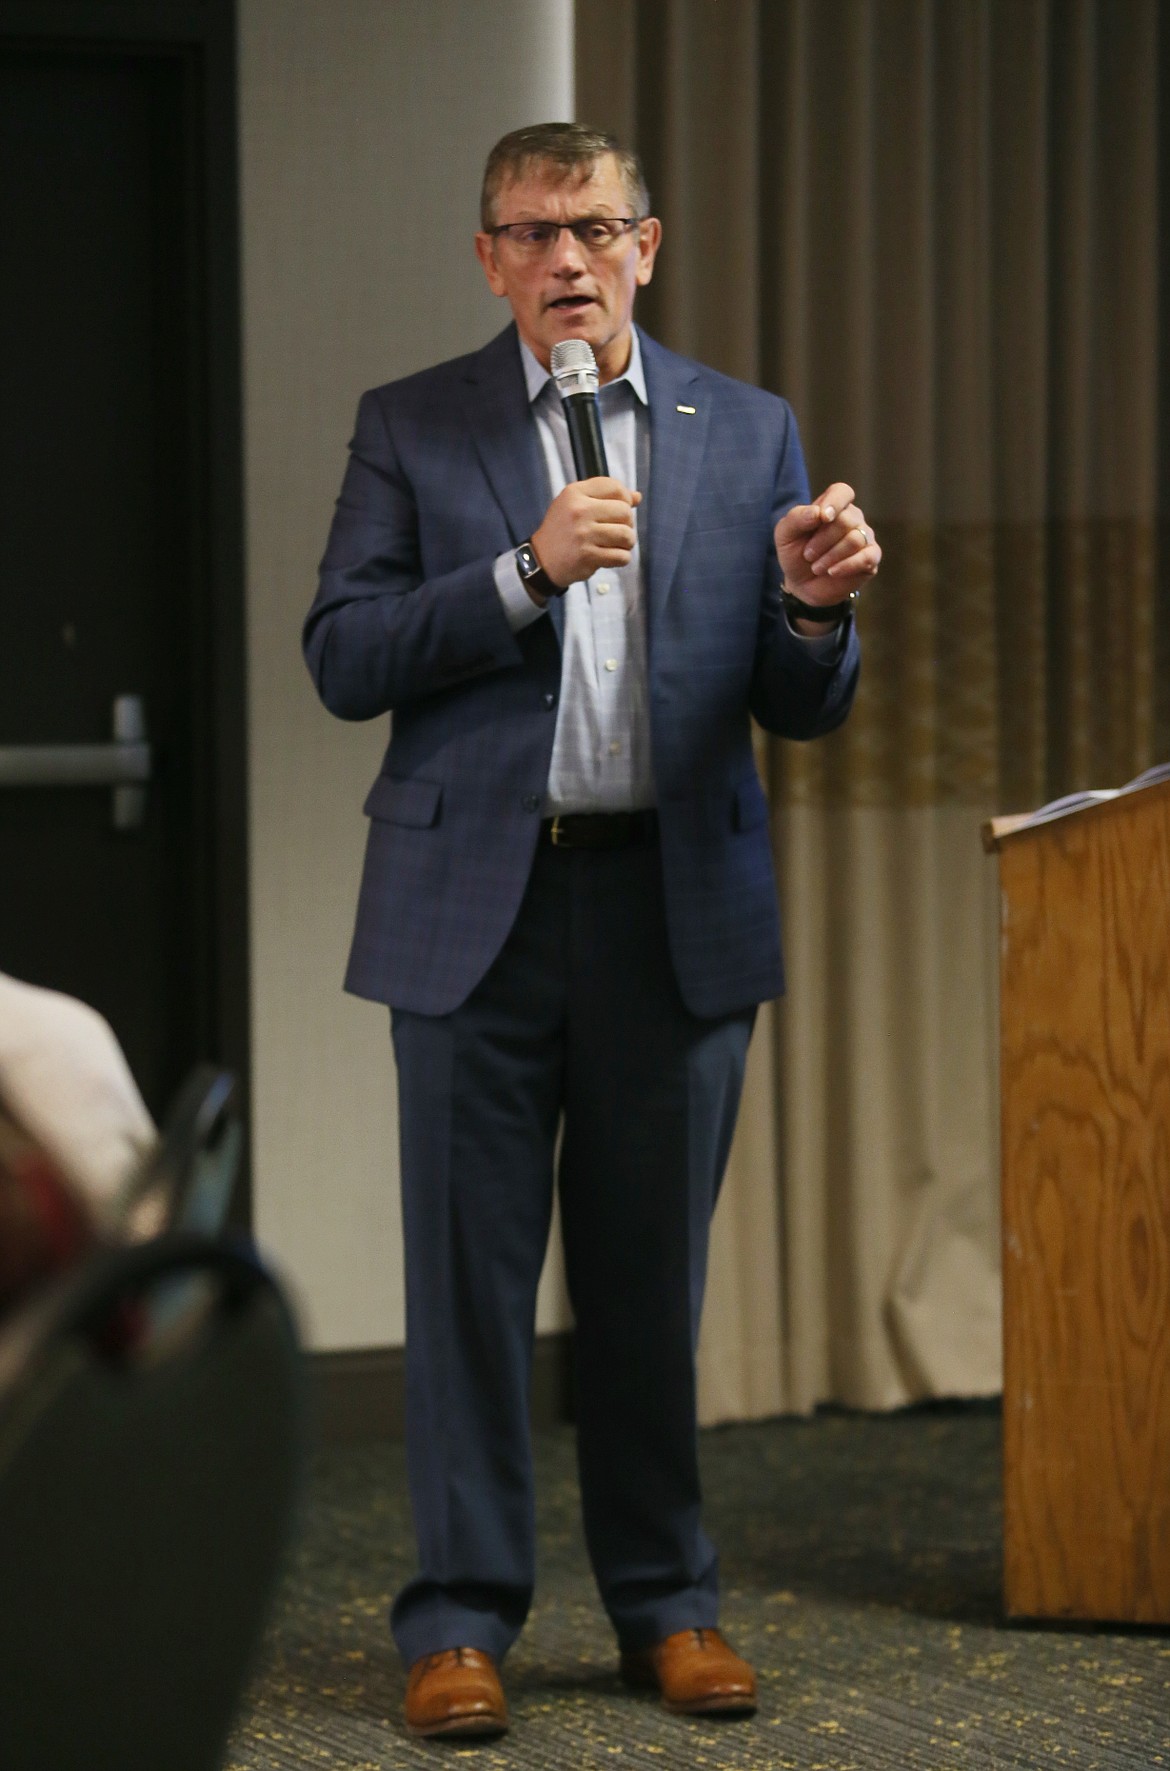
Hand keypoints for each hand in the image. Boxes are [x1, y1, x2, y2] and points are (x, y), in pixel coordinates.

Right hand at [531, 477, 641, 589]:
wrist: (542, 560)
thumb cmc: (563, 529)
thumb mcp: (576, 504)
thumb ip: (605, 497)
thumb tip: (637, 497)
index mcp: (575, 493)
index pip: (615, 487)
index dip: (625, 499)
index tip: (620, 510)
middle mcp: (579, 511)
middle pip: (625, 511)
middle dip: (628, 523)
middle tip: (618, 531)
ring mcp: (583, 534)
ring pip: (626, 535)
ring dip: (627, 542)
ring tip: (618, 544)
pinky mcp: (587, 556)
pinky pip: (621, 556)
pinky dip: (622, 558)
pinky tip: (611, 557)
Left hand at [774, 481, 880, 630]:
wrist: (802, 584)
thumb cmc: (795, 553)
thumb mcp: (785, 534)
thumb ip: (797, 518)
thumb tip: (818, 513)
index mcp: (833, 506)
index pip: (842, 492)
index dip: (834, 502)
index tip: (823, 518)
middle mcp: (852, 518)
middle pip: (846, 520)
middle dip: (822, 540)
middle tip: (807, 555)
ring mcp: (864, 537)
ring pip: (855, 539)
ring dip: (830, 556)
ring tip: (816, 567)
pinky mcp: (871, 558)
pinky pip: (867, 557)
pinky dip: (847, 566)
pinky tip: (832, 572)